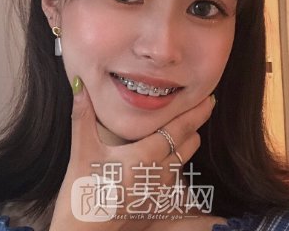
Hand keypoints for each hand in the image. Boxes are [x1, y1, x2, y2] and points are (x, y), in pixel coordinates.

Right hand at [49, 79, 214, 230]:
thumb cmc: (83, 193)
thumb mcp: (82, 151)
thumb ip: (82, 115)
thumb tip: (78, 85)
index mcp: (145, 155)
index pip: (180, 129)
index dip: (196, 113)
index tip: (209, 99)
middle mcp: (159, 172)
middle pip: (188, 143)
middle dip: (195, 124)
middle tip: (199, 106)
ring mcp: (160, 190)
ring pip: (183, 160)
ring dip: (186, 143)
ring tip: (182, 128)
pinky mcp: (156, 203)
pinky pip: (174, 178)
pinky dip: (175, 162)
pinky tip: (164, 157)